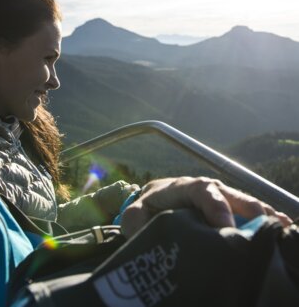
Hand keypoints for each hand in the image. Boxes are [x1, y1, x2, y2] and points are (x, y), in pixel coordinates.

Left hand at [121, 176, 292, 237]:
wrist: (153, 201)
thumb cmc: (146, 209)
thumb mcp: (135, 214)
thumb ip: (135, 220)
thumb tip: (144, 230)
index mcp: (182, 187)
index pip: (201, 190)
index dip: (215, 205)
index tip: (225, 227)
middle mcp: (205, 189)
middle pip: (229, 193)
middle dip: (247, 209)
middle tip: (262, 227)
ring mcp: (219, 197)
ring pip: (243, 201)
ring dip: (261, 214)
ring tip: (282, 226)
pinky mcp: (228, 209)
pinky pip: (248, 211)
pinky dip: (264, 218)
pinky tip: (282, 227)